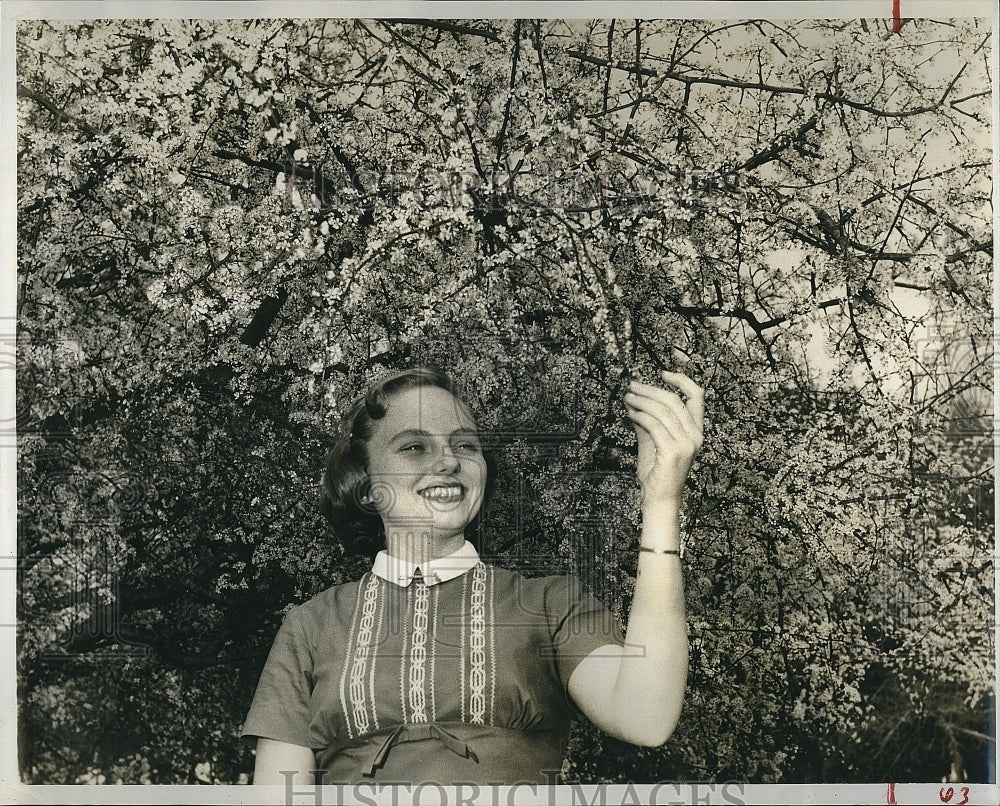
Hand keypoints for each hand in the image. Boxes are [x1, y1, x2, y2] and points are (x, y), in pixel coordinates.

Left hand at [624, 370, 704, 506]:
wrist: (659, 498)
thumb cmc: (657, 471)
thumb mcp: (652, 440)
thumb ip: (647, 420)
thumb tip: (633, 400)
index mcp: (696, 431)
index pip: (697, 397)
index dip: (681, 381)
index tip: (662, 373)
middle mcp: (696, 436)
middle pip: (674, 400)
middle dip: (651, 389)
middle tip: (632, 386)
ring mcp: (687, 444)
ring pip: (663, 411)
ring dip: (642, 400)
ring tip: (628, 397)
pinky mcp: (673, 452)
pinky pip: (654, 425)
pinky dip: (640, 415)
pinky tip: (630, 413)